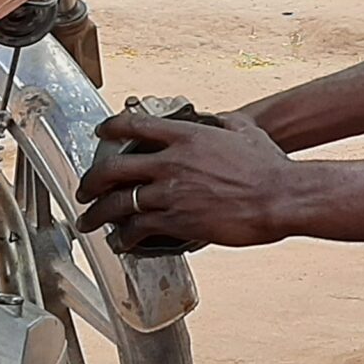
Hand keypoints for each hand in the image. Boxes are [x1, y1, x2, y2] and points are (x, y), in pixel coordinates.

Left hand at [76, 110, 296, 249]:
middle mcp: (172, 162)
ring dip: (98, 214)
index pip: (134, 126)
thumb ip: (226, 123)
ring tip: (89, 222)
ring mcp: (172, 192)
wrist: (280, 197)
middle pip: (114, 169)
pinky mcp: (178, 221)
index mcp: (186, 136)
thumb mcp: (246, 131)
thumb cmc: (268, 166)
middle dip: (91, 181)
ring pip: (120, 203)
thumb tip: (221, 119)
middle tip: (83, 190)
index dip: (110, 128)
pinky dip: (125, 237)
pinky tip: (121, 243)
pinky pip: (139, 229)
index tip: (99, 133)